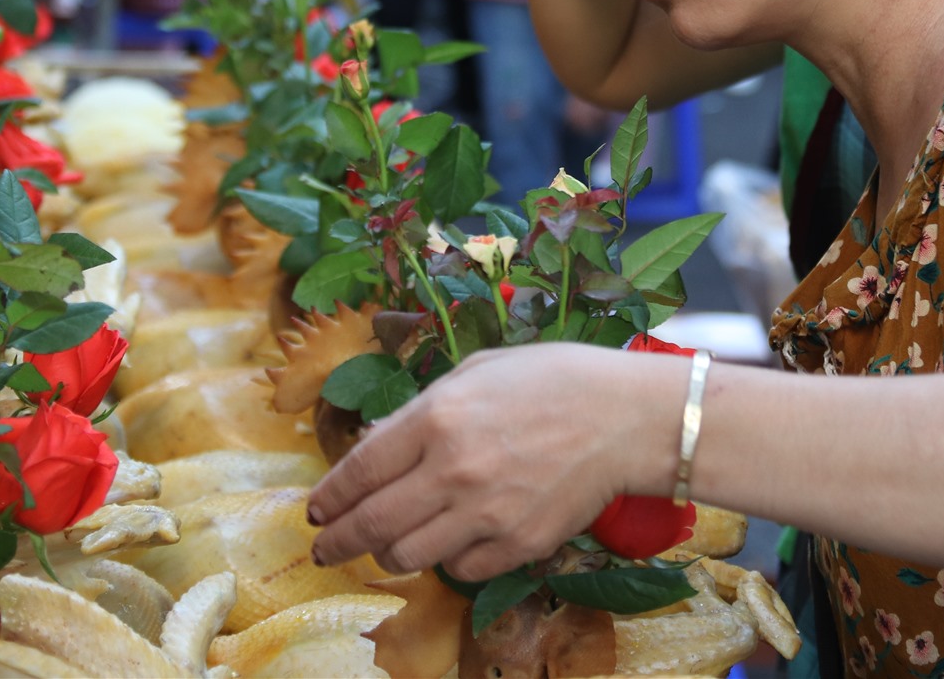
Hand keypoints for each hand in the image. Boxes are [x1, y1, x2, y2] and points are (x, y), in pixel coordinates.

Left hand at [307, 344, 684, 580]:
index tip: (315, 511)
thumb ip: (420, 410)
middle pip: (371, 524)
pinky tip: (447, 543)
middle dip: (336, 541)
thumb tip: (375, 443)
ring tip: (384, 545)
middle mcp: (453, 471)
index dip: (329, 497)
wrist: (627, 416)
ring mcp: (485, 514)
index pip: (358, 471)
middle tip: (324, 546)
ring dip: (386, 554)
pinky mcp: (517, 545)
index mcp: (438, 418)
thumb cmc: (555, 379)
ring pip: (406, 557)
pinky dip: (445, 560)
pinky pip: (459, 569)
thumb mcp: (477, 372)